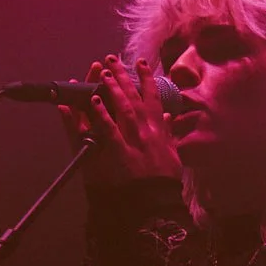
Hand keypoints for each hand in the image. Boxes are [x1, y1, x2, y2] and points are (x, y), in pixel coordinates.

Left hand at [57, 55, 183, 188]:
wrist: (154, 206)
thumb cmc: (162, 183)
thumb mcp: (172, 157)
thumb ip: (169, 134)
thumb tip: (167, 115)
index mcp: (158, 132)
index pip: (153, 99)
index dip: (147, 79)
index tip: (141, 63)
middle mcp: (145, 132)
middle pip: (133, 98)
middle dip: (123, 76)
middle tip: (113, 59)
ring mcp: (130, 141)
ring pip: (121, 108)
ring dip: (112, 88)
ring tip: (103, 72)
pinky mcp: (116, 152)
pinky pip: (105, 129)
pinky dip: (99, 114)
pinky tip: (93, 100)